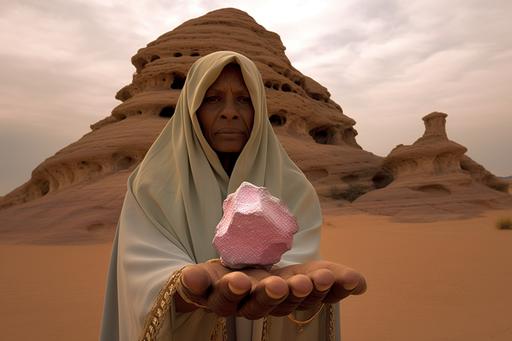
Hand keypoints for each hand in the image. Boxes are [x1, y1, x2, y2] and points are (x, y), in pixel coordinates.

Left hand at [174, 259, 365, 319]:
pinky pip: (196, 289)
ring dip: (237, 292)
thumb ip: (330, 277)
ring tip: (241, 280)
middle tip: (291, 283)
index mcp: (284, 301)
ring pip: (231, 302)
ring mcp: (227, 299)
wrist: (233, 269)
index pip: (302, 301)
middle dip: (279, 295)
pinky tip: (191, 275)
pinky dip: (194, 283)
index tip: (325, 276)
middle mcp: (255, 305)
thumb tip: (362, 284)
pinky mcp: (203, 288)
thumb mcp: (305, 271)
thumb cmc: (275, 274)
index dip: (314, 292)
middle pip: (266, 306)